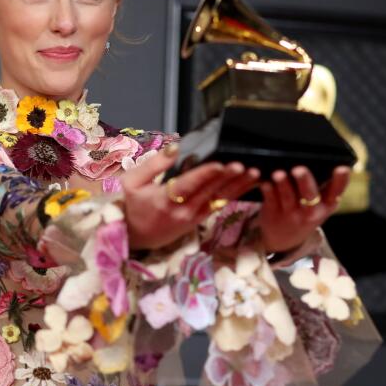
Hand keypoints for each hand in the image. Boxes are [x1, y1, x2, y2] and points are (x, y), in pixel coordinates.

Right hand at [120, 149, 259, 250]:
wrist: (134, 238)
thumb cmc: (132, 206)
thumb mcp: (132, 182)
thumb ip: (153, 164)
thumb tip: (175, 147)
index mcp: (164, 199)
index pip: (189, 185)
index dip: (206, 174)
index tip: (221, 163)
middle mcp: (182, 210)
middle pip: (209, 191)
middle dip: (228, 178)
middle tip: (245, 164)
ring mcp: (193, 217)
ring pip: (219, 199)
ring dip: (238, 186)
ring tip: (254, 173)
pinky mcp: (199, 220)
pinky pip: (220, 205)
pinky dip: (235, 194)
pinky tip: (248, 184)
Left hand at [256, 165, 349, 253]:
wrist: (286, 240)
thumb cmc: (306, 212)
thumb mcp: (321, 205)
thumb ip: (324, 187)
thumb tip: (326, 158)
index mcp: (327, 205)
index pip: (336, 192)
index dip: (341, 180)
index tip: (342, 168)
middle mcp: (311, 211)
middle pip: (310, 195)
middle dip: (305, 181)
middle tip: (299, 169)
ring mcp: (291, 214)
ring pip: (288, 197)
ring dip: (283, 184)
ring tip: (278, 174)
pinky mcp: (273, 214)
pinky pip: (270, 200)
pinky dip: (267, 191)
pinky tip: (265, 182)